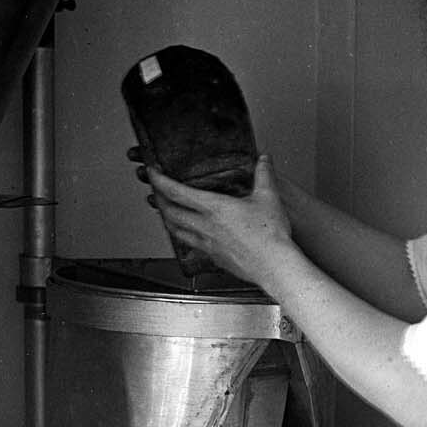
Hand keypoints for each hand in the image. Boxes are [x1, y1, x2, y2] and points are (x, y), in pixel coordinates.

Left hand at [141, 154, 293, 285]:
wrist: (273, 266)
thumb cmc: (270, 236)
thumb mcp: (268, 198)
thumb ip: (263, 175)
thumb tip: (263, 160)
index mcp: (214, 208)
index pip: (176, 192)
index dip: (160, 181)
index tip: (153, 173)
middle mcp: (205, 226)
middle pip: (170, 213)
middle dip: (159, 201)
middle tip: (156, 193)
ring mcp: (207, 244)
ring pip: (177, 232)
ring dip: (168, 221)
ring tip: (167, 214)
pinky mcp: (214, 258)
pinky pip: (193, 246)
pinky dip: (186, 238)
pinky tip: (191, 237)